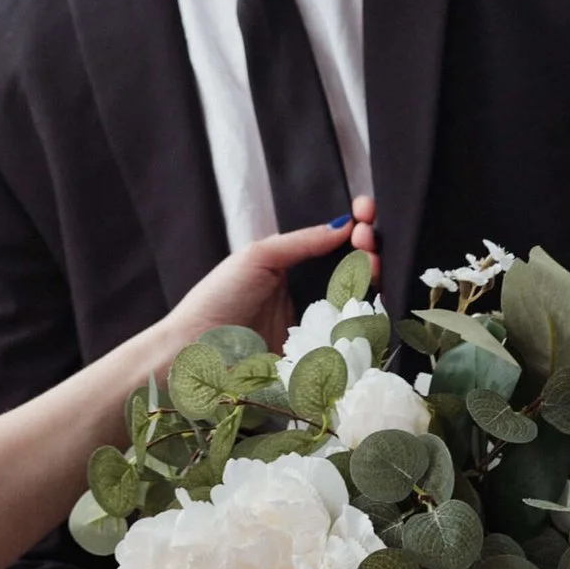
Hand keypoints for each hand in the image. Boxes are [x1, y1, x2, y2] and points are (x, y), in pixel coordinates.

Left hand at [154, 191, 380, 364]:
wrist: (197, 348)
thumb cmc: (219, 297)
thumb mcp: (258, 256)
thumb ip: (302, 242)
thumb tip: (344, 225)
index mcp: (292, 267)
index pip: (334, 244)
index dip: (354, 227)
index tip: (366, 213)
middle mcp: (308, 294)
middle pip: (353, 269)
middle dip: (368, 249)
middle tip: (367, 240)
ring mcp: (316, 325)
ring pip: (359, 299)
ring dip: (371, 276)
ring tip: (371, 263)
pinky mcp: (319, 355)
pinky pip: (351, 334)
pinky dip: (368, 315)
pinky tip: (372, 296)